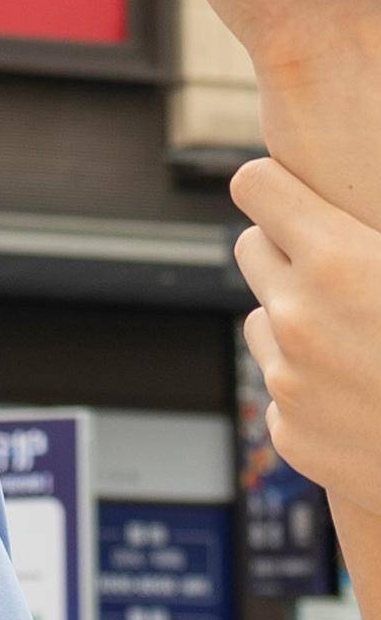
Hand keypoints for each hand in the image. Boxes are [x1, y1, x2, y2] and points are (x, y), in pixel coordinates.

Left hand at [233, 155, 380, 502]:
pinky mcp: (288, 431)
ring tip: (364, 338)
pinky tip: (365, 395)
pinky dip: (312, 384)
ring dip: (298, 319)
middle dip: (287, 249)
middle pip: (250, 247)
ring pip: (264, 319)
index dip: (277, 188)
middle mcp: (298, 317)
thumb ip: (375, 239)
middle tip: (336, 264)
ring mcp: (287, 379)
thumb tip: (353, 228)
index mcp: (339, 262)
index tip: (290, 193)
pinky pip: (281, 386)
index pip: (256, 187)